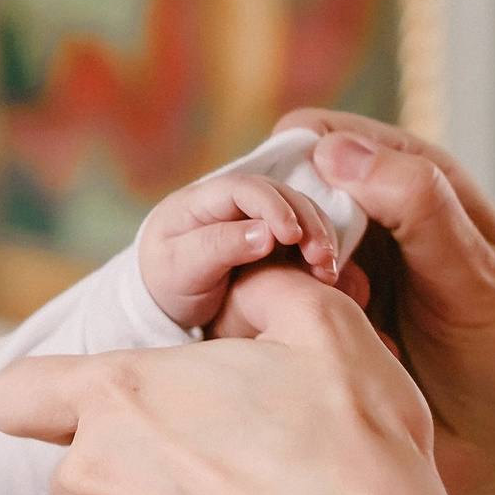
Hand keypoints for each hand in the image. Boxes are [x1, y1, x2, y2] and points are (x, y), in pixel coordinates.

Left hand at [0, 267, 461, 494]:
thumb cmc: (349, 446)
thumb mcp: (322, 330)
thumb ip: (264, 293)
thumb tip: (245, 286)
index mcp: (119, 396)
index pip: (17, 393)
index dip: (42, 398)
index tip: (85, 408)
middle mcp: (93, 474)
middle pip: (73, 464)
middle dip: (125, 461)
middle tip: (212, 462)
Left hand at [138, 172, 343, 332]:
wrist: (169, 306)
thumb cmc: (166, 286)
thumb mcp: (181, 269)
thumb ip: (218, 248)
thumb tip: (266, 234)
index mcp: (198, 201)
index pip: (242, 188)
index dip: (273, 205)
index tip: (293, 236)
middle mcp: (230, 201)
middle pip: (279, 193)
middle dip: (306, 220)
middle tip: (321, 256)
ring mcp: (253, 217)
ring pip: (298, 210)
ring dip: (319, 235)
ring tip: (327, 269)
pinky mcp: (272, 236)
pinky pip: (303, 233)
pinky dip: (319, 249)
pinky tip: (326, 273)